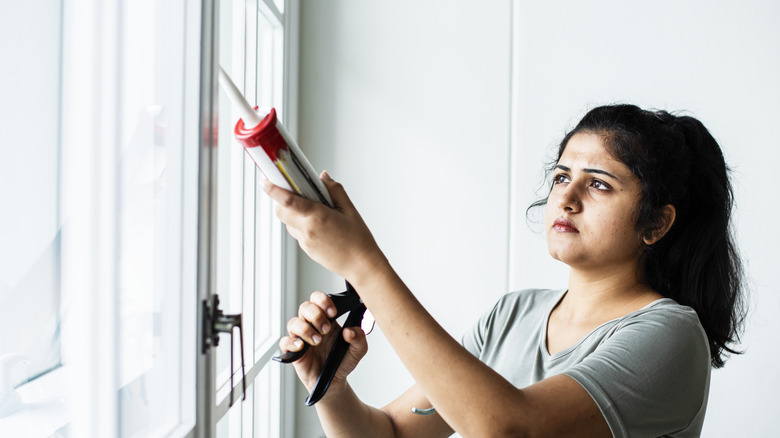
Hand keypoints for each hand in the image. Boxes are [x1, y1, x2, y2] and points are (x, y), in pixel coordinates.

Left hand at [263, 171, 386, 282]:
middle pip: (281, 212)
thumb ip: (334, 190)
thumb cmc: (358, 239)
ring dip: (291, 212)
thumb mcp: (349, 209)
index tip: (265, 181)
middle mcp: (307, 229)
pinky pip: (296, 232)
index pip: (287, 200)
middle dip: (281, 200)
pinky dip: (300, 223)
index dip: (273, 189)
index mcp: (317, 216)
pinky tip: (317, 222)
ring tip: (310, 207)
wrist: (361, 265)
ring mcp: (305, 241)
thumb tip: (323, 177)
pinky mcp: (306, 249)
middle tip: (292, 191)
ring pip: (287, 222)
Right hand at [279, 291, 368, 395]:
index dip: (323, 301)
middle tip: (326, 329)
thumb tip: (350, 331)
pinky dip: (291, 342)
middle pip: (305, 307)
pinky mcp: (294, 352)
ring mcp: (302, 337)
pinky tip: (301, 347)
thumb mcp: (358, 350)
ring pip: (294, 322)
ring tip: (317, 341)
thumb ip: (359, 338)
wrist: (334, 382)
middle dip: (316, 315)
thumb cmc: (342, 361)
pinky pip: (284, 342)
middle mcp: (312, 325)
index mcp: (327, 319)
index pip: (319, 299)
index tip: (333, 312)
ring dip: (305, 329)